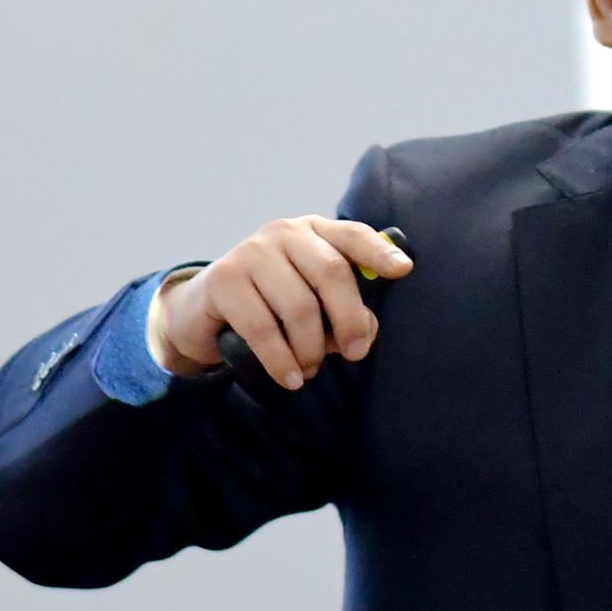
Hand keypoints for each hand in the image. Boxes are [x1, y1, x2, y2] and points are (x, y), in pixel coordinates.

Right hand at [154, 216, 412, 388]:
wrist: (207, 310)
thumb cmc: (276, 305)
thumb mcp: (317, 303)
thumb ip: (346, 312)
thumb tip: (362, 333)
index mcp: (315, 232)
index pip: (353, 234)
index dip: (379, 253)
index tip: (404, 270)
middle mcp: (284, 233)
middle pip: (331, 273)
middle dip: (350, 320)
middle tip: (355, 353)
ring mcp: (250, 253)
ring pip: (299, 307)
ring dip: (311, 349)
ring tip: (310, 368)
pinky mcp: (223, 280)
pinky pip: (263, 329)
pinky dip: (282, 361)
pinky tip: (291, 378)